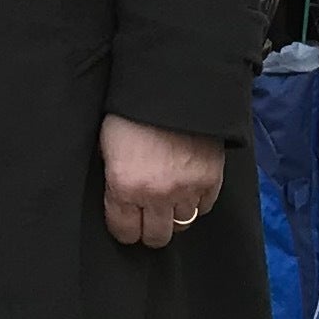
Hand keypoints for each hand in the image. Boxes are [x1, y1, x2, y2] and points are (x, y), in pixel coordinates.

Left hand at [98, 113, 225, 250]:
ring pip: (182, 224)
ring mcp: (187, 188)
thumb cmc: (132, 108)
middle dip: (149, 228)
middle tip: (147, 215)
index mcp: (124, 185)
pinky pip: (205, 206)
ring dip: (174, 215)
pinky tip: (188, 188)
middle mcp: (156, 194)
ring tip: (169, 200)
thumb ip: (113, 176)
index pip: (125, 231)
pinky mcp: (211, 179)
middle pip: (156, 236)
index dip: (124, 226)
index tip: (126, 220)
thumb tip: (118, 195)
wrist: (171, 82)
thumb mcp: (107, 143)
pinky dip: (197, 201)